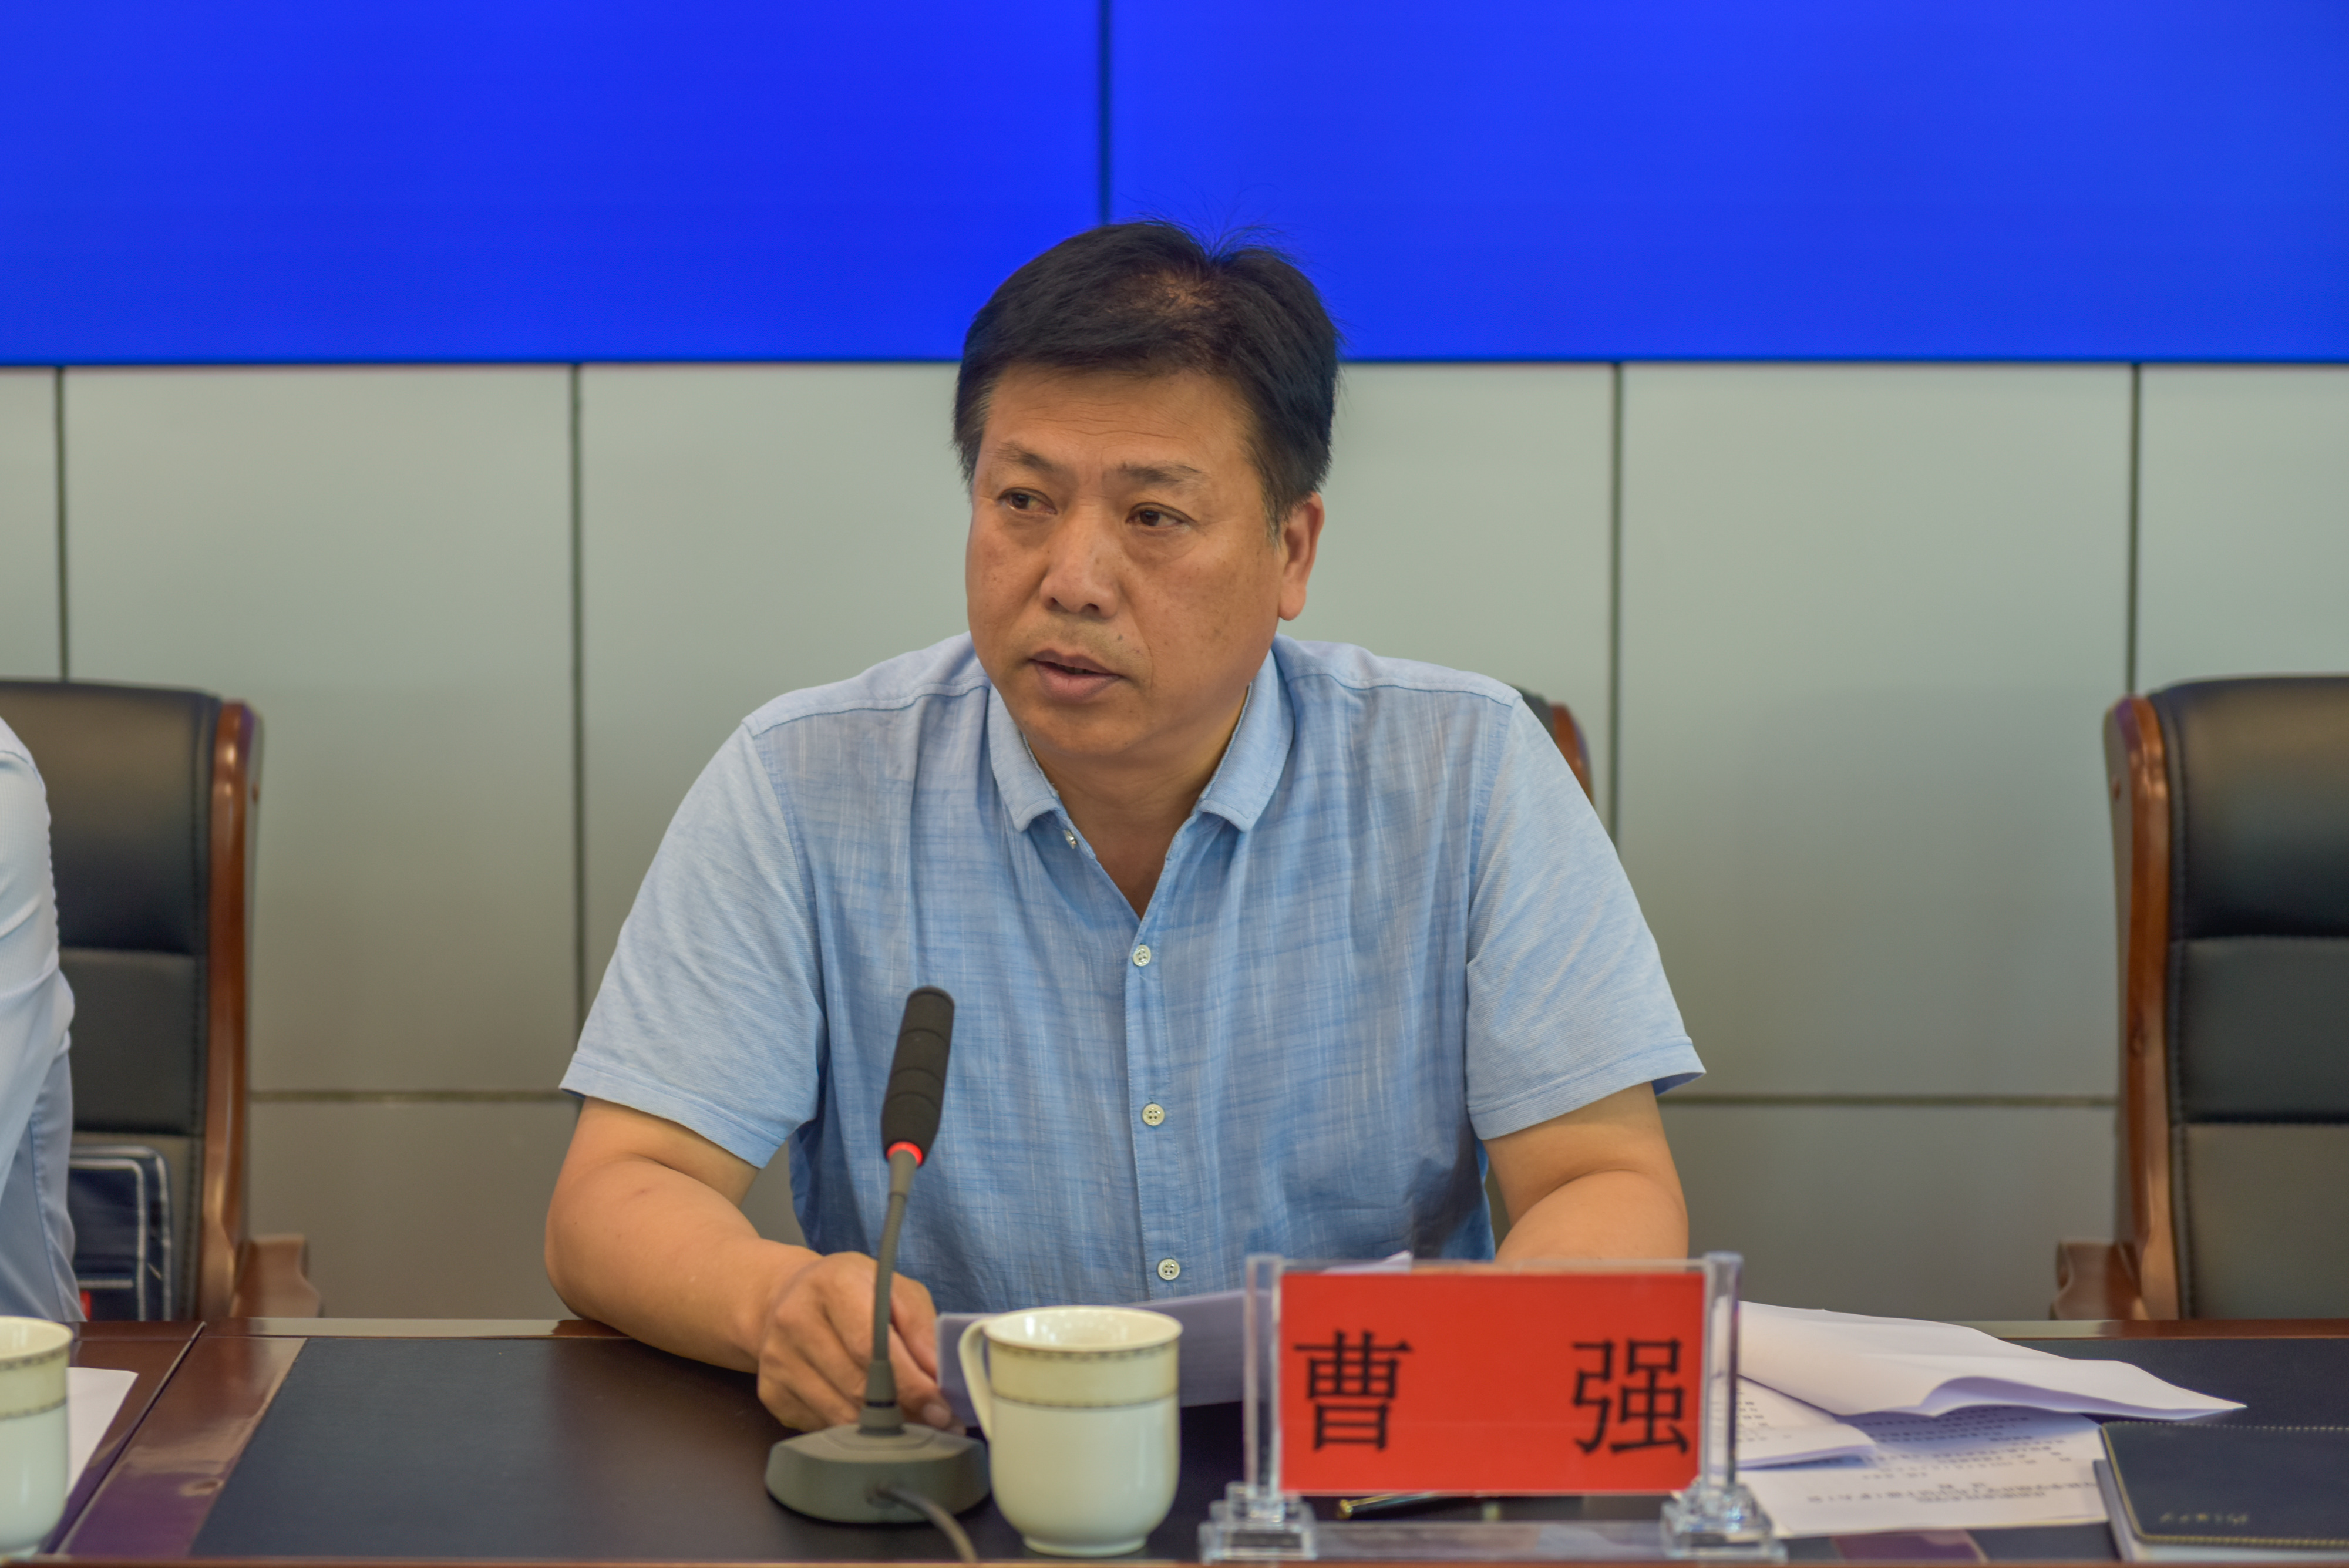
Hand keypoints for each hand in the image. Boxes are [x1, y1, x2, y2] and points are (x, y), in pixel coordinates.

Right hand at [754, 1250, 953, 1432]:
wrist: (787, 1298)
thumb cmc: (853, 1293)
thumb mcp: (894, 1290)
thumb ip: (921, 1328)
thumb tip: (938, 1376)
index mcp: (832, 1284)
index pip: (872, 1346)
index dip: (910, 1383)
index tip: (940, 1408)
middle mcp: (796, 1319)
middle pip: (856, 1385)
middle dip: (903, 1411)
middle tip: (935, 1425)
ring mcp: (777, 1359)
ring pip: (839, 1413)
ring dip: (880, 1428)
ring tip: (910, 1425)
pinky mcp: (771, 1391)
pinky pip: (821, 1425)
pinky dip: (852, 1430)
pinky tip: (869, 1420)